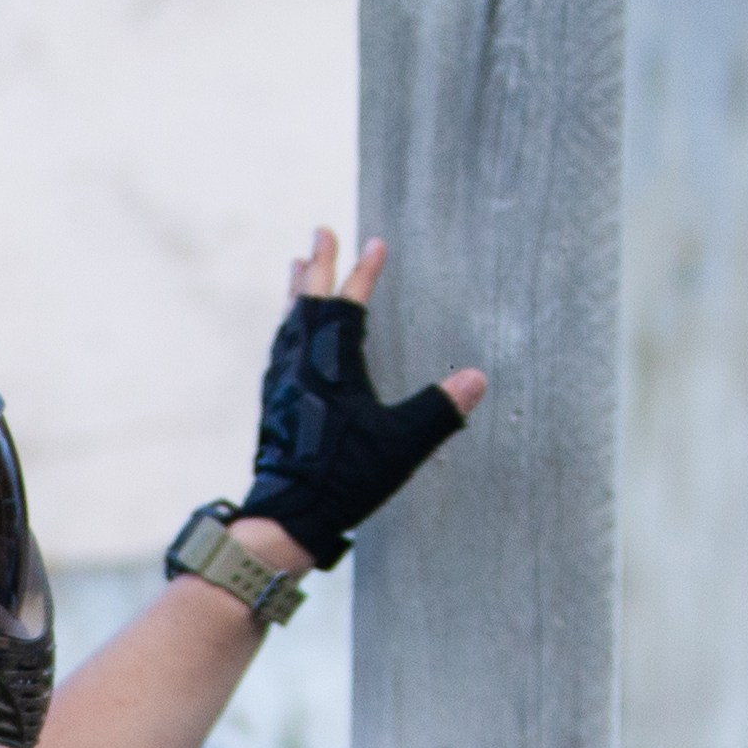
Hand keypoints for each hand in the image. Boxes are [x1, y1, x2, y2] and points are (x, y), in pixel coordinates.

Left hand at [237, 230, 485, 570]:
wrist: (287, 514)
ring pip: (287, 323)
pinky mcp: (271, 404)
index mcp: (331, 363)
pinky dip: (287, 328)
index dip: (363, 273)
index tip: (374, 243)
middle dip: (317, 264)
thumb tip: (476, 378)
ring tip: (296, 269)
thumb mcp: (401, 443)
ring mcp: (280, 383)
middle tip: (320, 233)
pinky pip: (279, 349)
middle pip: (306, 301)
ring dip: (296, 292)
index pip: (348, 304)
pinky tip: (288, 338)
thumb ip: (440, 409)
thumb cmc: (343, 476)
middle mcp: (299, 364)